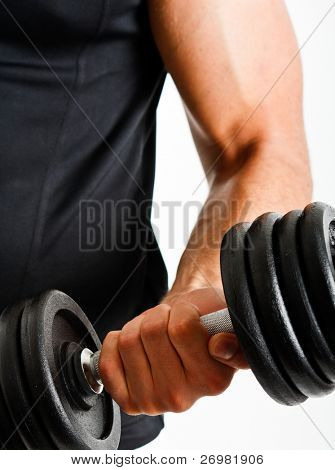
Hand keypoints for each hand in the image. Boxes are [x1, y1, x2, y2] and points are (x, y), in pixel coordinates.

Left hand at [99, 287, 247, 415]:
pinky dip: (116, 342)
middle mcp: (184, 398)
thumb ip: (234, 339)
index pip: (181, 327)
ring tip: (156, 332)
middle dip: (160, 315)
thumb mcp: (229, 322)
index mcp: (213, 380)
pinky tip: (136, 345)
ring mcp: (153, 402)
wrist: (185, 336)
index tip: (192, 314)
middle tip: (172, 322)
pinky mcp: (129, 401)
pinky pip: (108, 362)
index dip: (183, 309)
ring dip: (139, 326)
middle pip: (152, 331)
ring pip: (129, 340)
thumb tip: (220, 346)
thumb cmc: (205, 324)